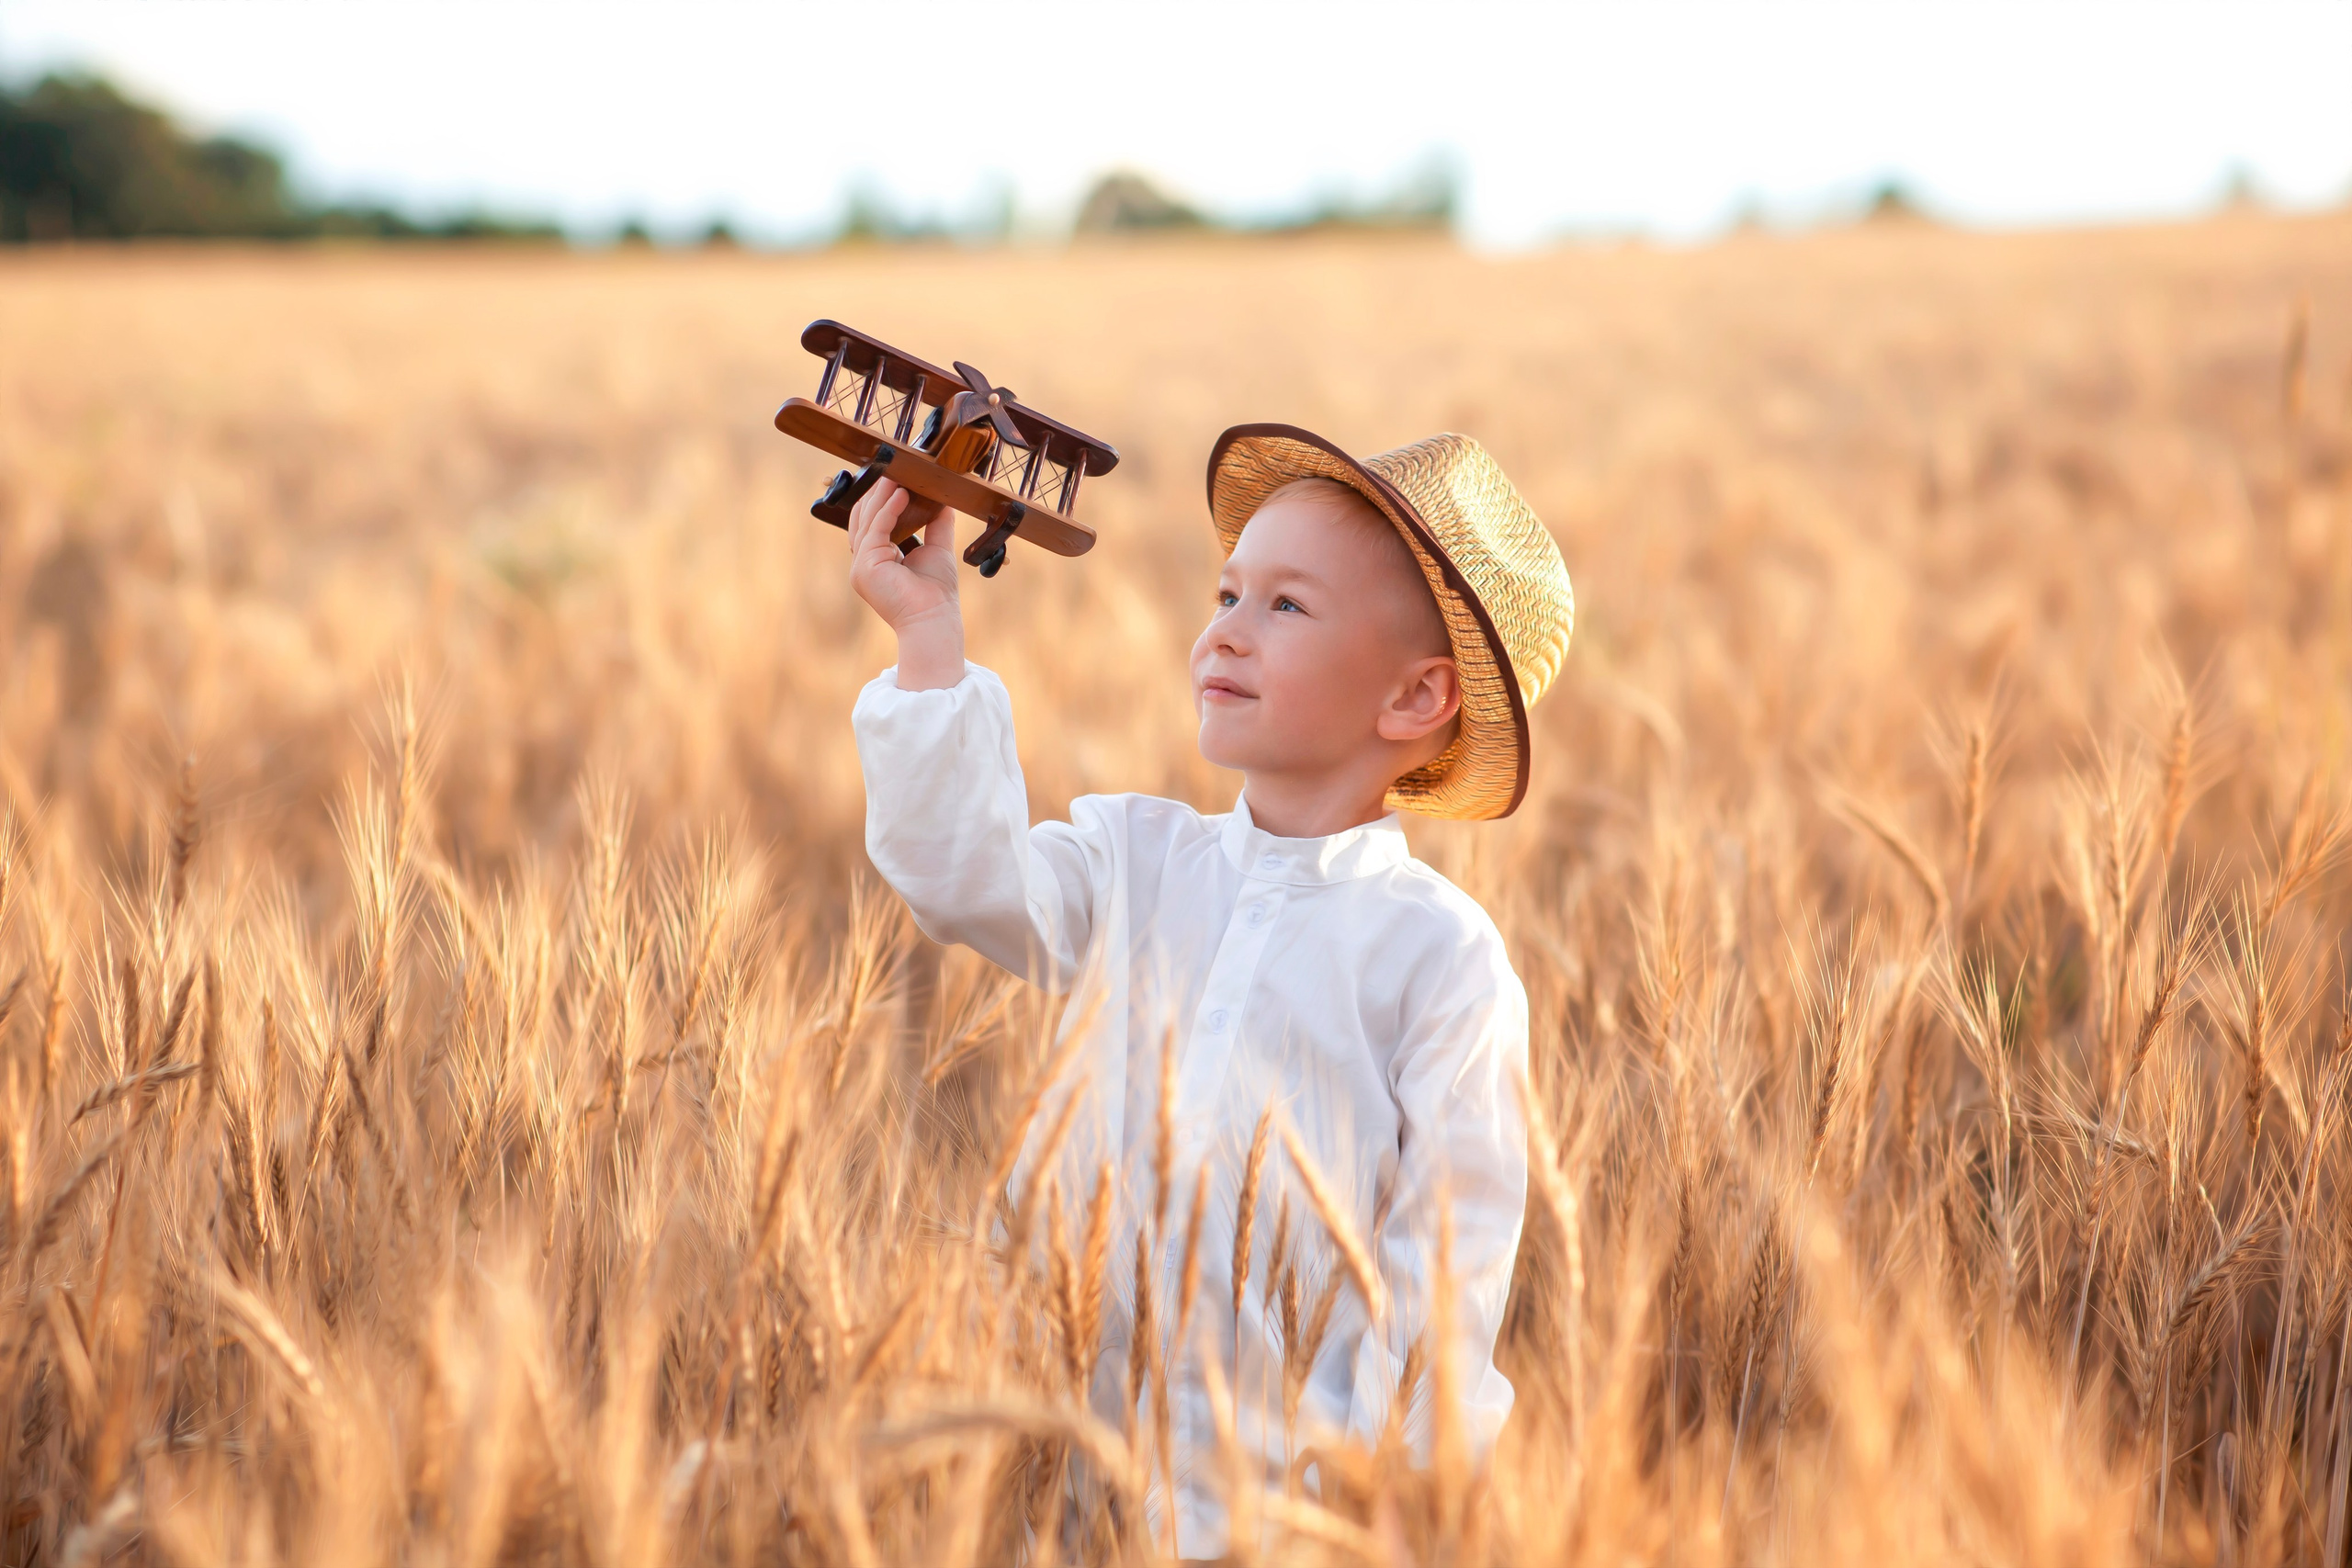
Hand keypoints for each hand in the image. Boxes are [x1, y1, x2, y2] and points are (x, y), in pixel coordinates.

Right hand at [847, 477, 964, 688]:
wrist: (935, 620)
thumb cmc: (937, 594)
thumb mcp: (937, 550)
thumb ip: (937, 525)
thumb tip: (944, 500)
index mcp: (876, 560)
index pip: (871, 522)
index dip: (880, 499)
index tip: (896, 476)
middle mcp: (863, 563)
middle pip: (864, 517)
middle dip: (878, 491)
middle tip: (894, 467)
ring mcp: (860, 566)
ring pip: (866, 520)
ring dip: (881, 494)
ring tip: (898, 474)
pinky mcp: (865, 566)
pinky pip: (875, 528)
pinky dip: (888, 509)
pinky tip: (901, 493)